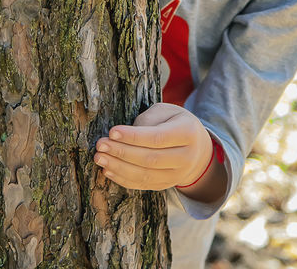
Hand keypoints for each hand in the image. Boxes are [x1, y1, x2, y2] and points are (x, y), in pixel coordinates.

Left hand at [94, 103, 213, 190]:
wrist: (196, 147)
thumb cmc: (175, 123)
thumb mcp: (166, 111)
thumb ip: (148, 119)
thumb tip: (125, 135)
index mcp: (188, 133)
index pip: (158, 138)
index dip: (133, 137)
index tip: (112, 132)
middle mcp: (186, 157)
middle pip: (150, 159)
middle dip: (122, 152)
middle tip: (101, 145)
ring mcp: (177, 175)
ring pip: (145, 175)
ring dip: (119, 168)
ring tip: (100, 158)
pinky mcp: (166, 185)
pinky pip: (142, 185)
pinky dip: (123, 179)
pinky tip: (108, 170)